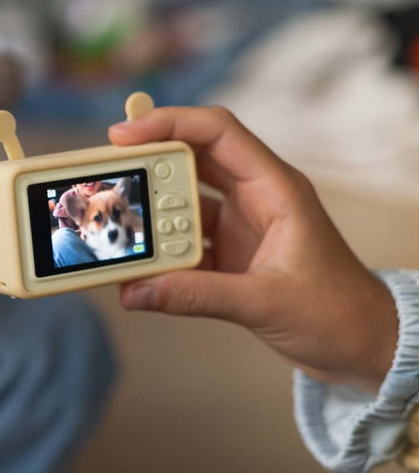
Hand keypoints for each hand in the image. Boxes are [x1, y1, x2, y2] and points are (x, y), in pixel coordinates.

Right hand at [108, 106, 398, 392]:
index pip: (217, 133)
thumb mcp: (265, 303)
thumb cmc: (338, 314)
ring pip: (183, 201)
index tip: (124, 136)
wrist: (363, 348)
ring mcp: (240, 226)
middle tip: (108, 179)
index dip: (169, 124)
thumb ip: (197, 296)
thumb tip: (137, 291)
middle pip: (191, 160)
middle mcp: (255, 198)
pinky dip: (160, 251)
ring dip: (151, 214)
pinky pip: (184, 241)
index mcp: (275, 189)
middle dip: (148, 167)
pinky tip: (139, 267)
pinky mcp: (229, 255)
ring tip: (120, 228)